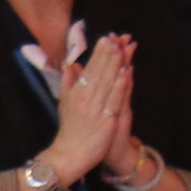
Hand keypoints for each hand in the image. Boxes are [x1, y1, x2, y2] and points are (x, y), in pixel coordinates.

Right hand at [47, 33, 129, 181]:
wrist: (69, 155)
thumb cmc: (71, 129)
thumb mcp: (65, 103)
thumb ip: (68, 82)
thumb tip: (70, 63)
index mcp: (76, 92)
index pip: (89, 68)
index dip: (99, 53)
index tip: (106, 37)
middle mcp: (84, 97)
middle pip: (98, 72)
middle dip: (108, 53)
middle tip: (116, 35)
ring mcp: (94, 108)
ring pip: (106, 82)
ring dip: (114, 64)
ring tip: (122, 47)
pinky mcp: (104, 120)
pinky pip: (113, 100)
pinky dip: (119, 85)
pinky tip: (125, 73)